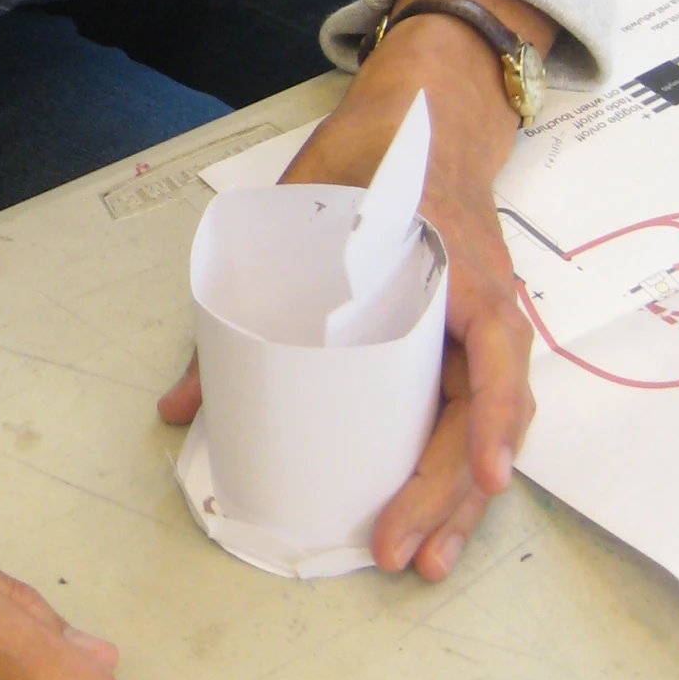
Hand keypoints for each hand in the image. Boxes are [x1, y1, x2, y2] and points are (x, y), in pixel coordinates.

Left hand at [160, 0, 543, 580]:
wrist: (427, 119)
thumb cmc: (370, 163)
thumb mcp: (302, 210)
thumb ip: (244, 302)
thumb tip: (181, 405)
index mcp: (461, 270)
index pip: (497, 356)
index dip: (490, 424)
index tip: (482, 479)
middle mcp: (487, 309)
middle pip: (486, 417)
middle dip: (447, 494)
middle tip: (398, 551)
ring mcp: (481, 330)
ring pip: (484, 429)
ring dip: (455, 499)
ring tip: (419, 560)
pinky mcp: (464, 345)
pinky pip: (473, 414)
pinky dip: (455, 466)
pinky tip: (429, 515)